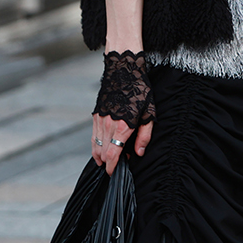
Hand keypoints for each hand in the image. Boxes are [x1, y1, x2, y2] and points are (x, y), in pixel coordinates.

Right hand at [91, 50, 153, 175]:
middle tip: (114, 167)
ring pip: (95, 145)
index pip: (113, 154)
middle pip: (103, 152)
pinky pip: (93, 135)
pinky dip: (95, 145)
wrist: (124, 70)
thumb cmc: (140, 90)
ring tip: (105, 162)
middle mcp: (108, 124)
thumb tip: (137, 153)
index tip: (113, 173)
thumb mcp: (150, 113)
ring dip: (99, 155)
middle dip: (107, 163)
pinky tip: (100, 148)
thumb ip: (144, 135)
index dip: (112, 166)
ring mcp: (100, 119)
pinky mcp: (95, 114)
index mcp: (123, 126)